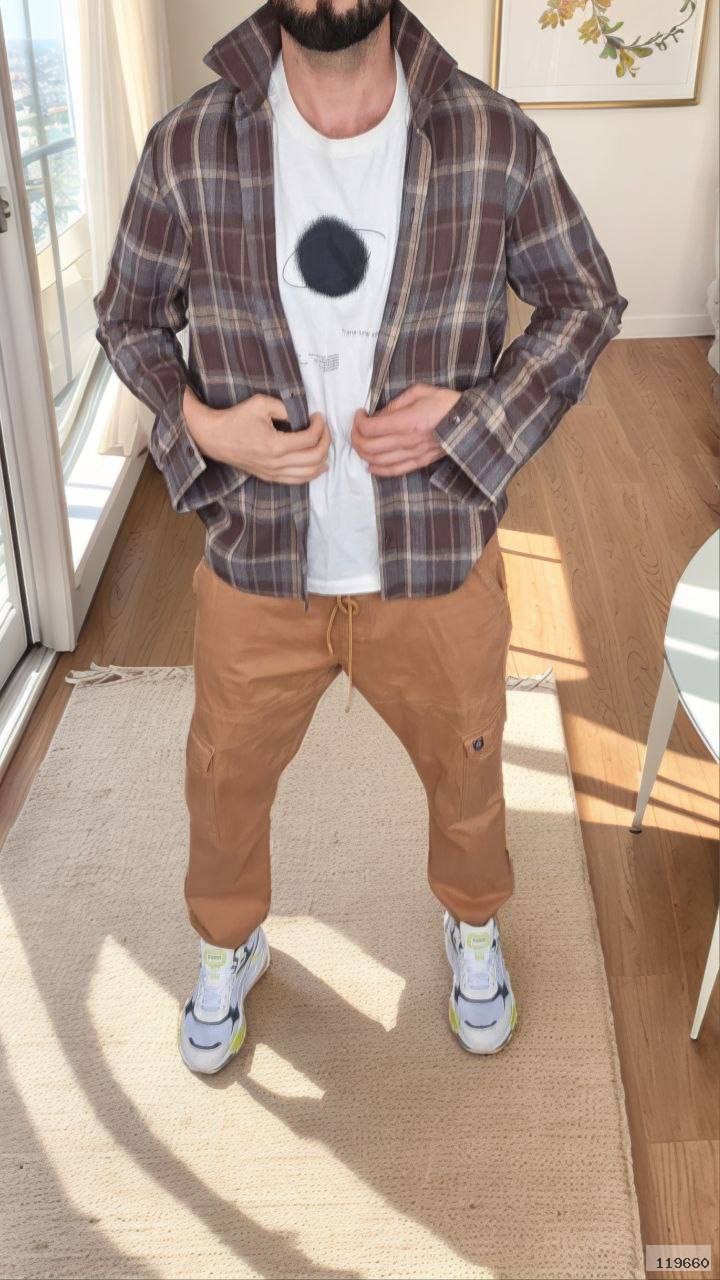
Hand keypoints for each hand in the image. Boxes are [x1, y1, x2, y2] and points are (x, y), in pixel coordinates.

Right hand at [183, 387, 330, 484]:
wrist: (214, 438)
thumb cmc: (236, 419)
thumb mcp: (261, 404)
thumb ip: (285, 408)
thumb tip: (303, 416)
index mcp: (275, 445)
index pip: (310, 439)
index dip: (319, 426)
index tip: (317, 416)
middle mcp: (276, 463)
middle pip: (315, 457)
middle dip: (325, 441)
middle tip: (324, 428)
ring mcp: (273, 473)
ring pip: (309, 473)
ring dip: (323, 459)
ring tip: (324, 444)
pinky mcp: (270, 477)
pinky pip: (297, 480)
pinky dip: (312, 473)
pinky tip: (319, 465)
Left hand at [350, 383, 461, 477]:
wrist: (471, 421)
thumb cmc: (446, 402)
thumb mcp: (420, 392)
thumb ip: (396, 404)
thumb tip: (378, 415)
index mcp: (407, 421)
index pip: (370, 428)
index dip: (358, 421)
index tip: (360, 413)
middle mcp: (408, 441)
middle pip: (369, 446)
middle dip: (356, 437)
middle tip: (356, 428)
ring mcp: (414, 454)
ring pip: (377, 461)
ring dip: (363, 453)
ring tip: (361, 442)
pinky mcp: (420, 462)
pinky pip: (394, 471)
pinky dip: (378, 470)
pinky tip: (370, 465)